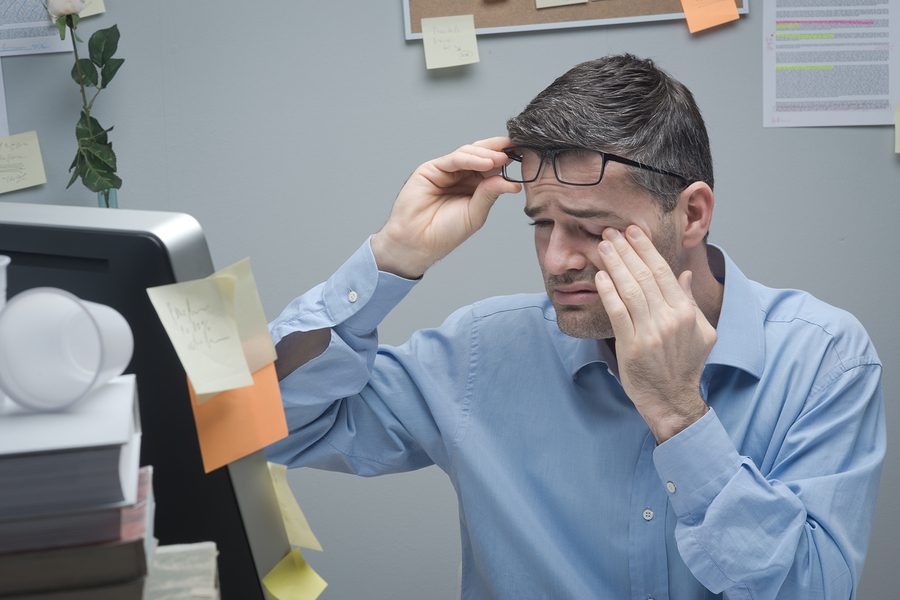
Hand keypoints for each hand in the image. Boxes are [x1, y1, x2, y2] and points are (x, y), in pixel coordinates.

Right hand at [370, 137, 520, 278]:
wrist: (418, 242)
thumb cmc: (444, 233)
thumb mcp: (475, 214)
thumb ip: (490, 195)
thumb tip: (512, 183)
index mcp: (474, 186)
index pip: (493, 167)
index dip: (507, 160)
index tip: (526, 154)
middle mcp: (461, 175)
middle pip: (482, 155)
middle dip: (499, 149)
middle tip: (516, 146)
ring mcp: (446, 171)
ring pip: (469, 153)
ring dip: (487, 154)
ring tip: (502, 158)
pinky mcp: (431, 169)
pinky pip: (453, 159)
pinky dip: (470, 158)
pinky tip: (486, 162)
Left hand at [594, 225, 715, 443]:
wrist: (672, 399)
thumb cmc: (685, 365)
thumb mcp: (701, 333)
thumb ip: (690, 302)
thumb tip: (684, 275)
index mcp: (687, 313)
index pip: (664, 272)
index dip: (646, 249)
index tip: (633, 232)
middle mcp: (670, 320)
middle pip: (644, 276)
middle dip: (626, 250)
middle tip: (611, 232)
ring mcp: (651, 333)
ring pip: (630, 290)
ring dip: (615, 265)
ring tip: (603, 247)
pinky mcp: (632, 346)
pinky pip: (617, 312)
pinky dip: (608, 292)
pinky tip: (601, 277)